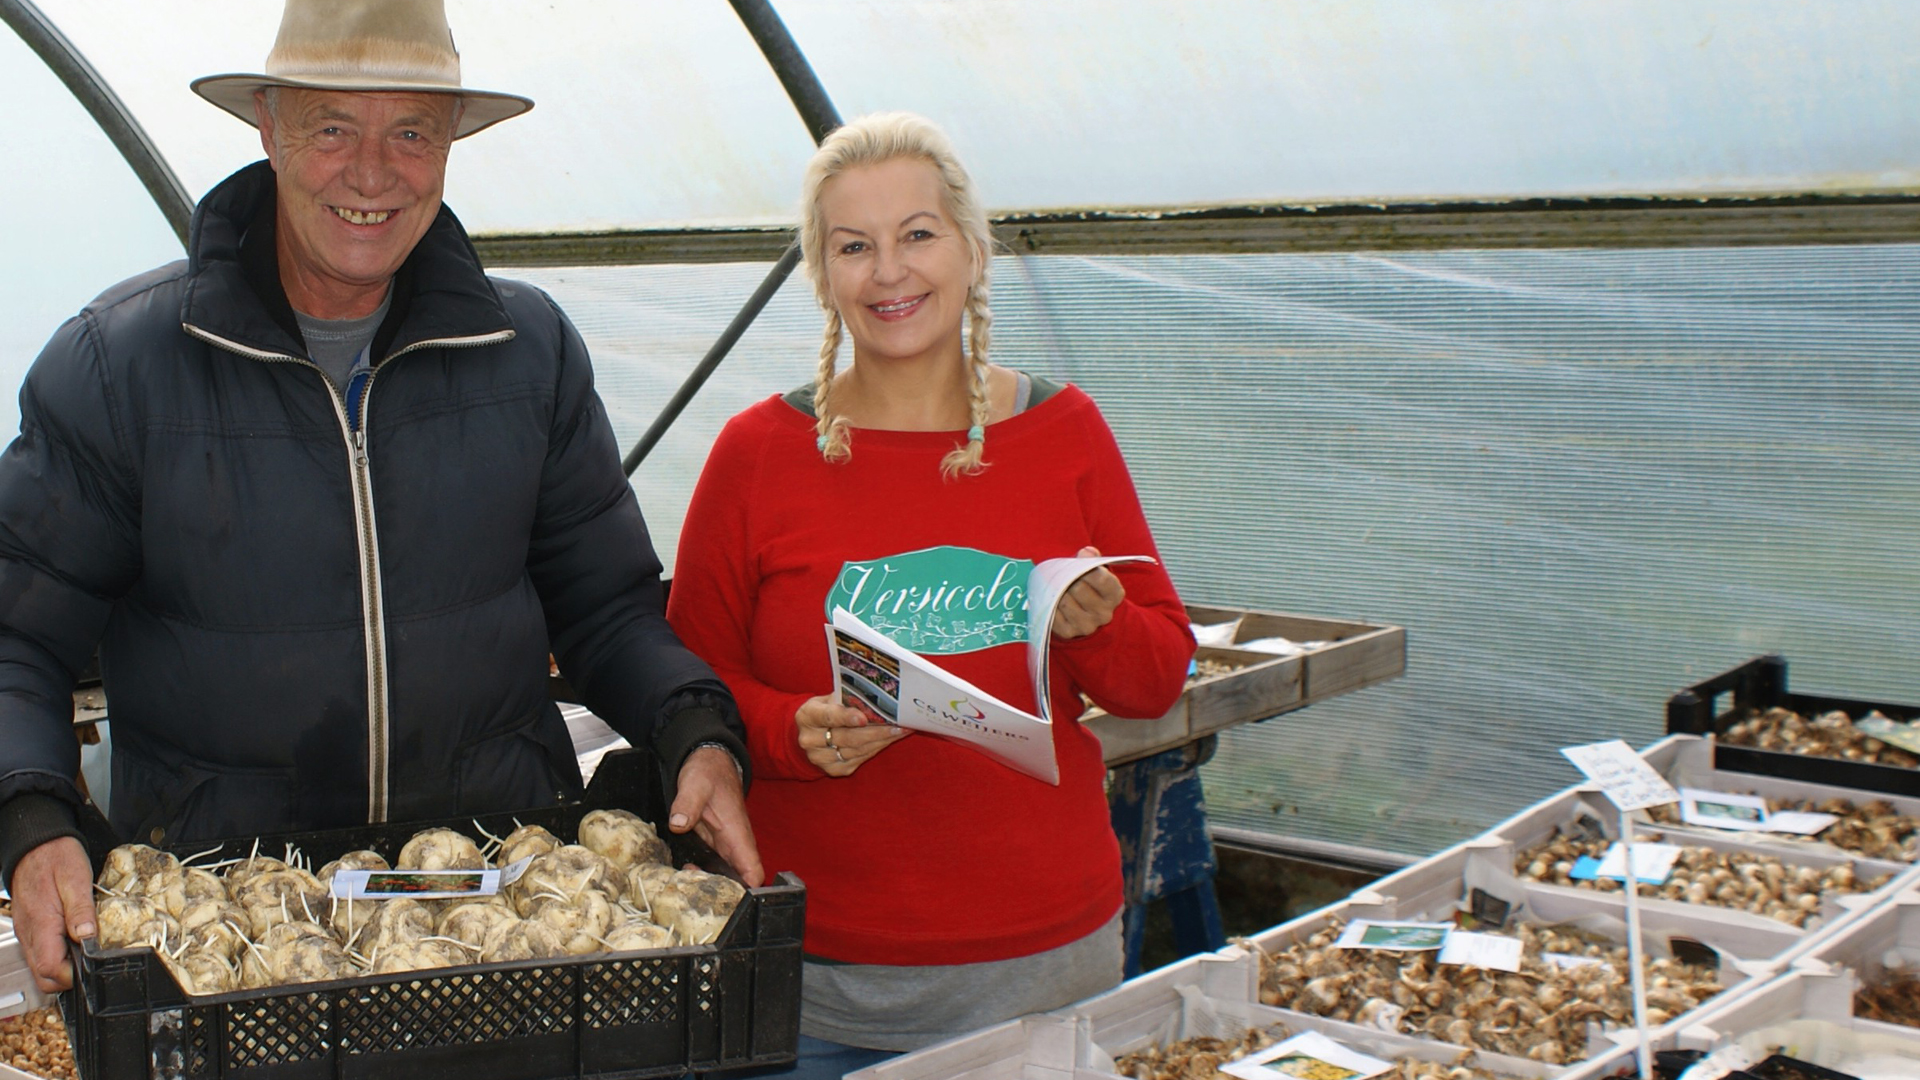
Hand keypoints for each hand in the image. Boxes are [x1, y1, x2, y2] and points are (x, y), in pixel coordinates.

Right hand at [11, 836, 95, 992]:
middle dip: (68, 978)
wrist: (36, 844)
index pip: (49, 969)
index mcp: (40, 924)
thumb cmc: (56, 857)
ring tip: (84, 950)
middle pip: (43, 976)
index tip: (91, 967)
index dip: (72, 976)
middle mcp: (29, 933)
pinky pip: (40, 953)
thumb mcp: (76, 879)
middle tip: (90, 961)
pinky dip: (56, 956)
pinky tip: (73, 942)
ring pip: (40, 967)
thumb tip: (87, 938)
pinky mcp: (30, 930)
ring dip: (63, 967)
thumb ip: (81, 910)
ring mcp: (27, 933)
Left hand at [669, 746, 764, 886]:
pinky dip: (700, 874)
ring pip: (724, 876)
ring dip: (708, 884)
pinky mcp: (712, 844)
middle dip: (721, 894)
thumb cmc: (707, 772)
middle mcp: (734, 844)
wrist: (708, 762)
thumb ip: (687, 804)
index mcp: (737, 834)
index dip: (748, 892)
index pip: (753, 872)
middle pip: (738, 882)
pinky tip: (682, 874)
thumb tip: (679, 823)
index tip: (730, 902)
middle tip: (693, 890)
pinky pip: (711, 867)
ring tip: (684, 883)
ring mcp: (723, 846)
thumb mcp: (695, 784)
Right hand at [796, 694, 907, 776]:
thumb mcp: (828, 699)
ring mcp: (820, 758)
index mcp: (807, 716)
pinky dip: (877, 748)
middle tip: (899, 724)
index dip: (847, 717)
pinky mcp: (833, 769)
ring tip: (901, 730)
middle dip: (877, 731)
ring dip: (882, 740)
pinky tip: (890, 739)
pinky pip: (860, 759)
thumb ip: (846, 699)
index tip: (864, 718)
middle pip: (848, 737)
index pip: (828, 716)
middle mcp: (810, 740)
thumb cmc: (825, 711)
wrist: (810, 735)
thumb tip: (876, 696)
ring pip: (857, 750)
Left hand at [1051, 545, 1125, 639]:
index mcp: (1114, 595)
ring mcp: (1086, 625)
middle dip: (1068, 577)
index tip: (1079, 558)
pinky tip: (1052, 598)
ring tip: (1057, 585)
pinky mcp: (1068, 632)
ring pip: (1063, 601)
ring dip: (1056, 590)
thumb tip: (1086, 552)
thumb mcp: (1099, 571)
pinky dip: (1049, 603)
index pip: (1101, 579)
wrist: (1090, 614)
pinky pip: (1052, 613)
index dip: (1086, 566)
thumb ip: (1093, 559)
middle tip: (1063, 573)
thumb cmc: (1092, 586)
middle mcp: (1103, 614)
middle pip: (1078, 588)